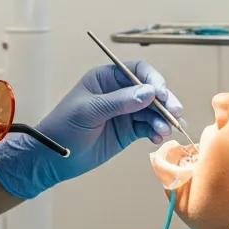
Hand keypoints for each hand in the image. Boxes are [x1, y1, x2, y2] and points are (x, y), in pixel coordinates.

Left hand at [0, 61, 182, 198]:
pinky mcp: (128, 131)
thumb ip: (120, 102)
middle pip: (150, 90)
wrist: (53, 158)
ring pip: (152, 110)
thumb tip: (150, 93)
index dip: (152, 79)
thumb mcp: (89, 111)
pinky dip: (156, 131)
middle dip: (164, 101)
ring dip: (162, 119)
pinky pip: (148, 127)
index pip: (137, 70)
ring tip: (163, 131)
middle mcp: (119, 92)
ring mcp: (125, 112)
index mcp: (106, 78)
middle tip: (175, 113)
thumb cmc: (64, 127)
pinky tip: (158, 137)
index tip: (161, 93)